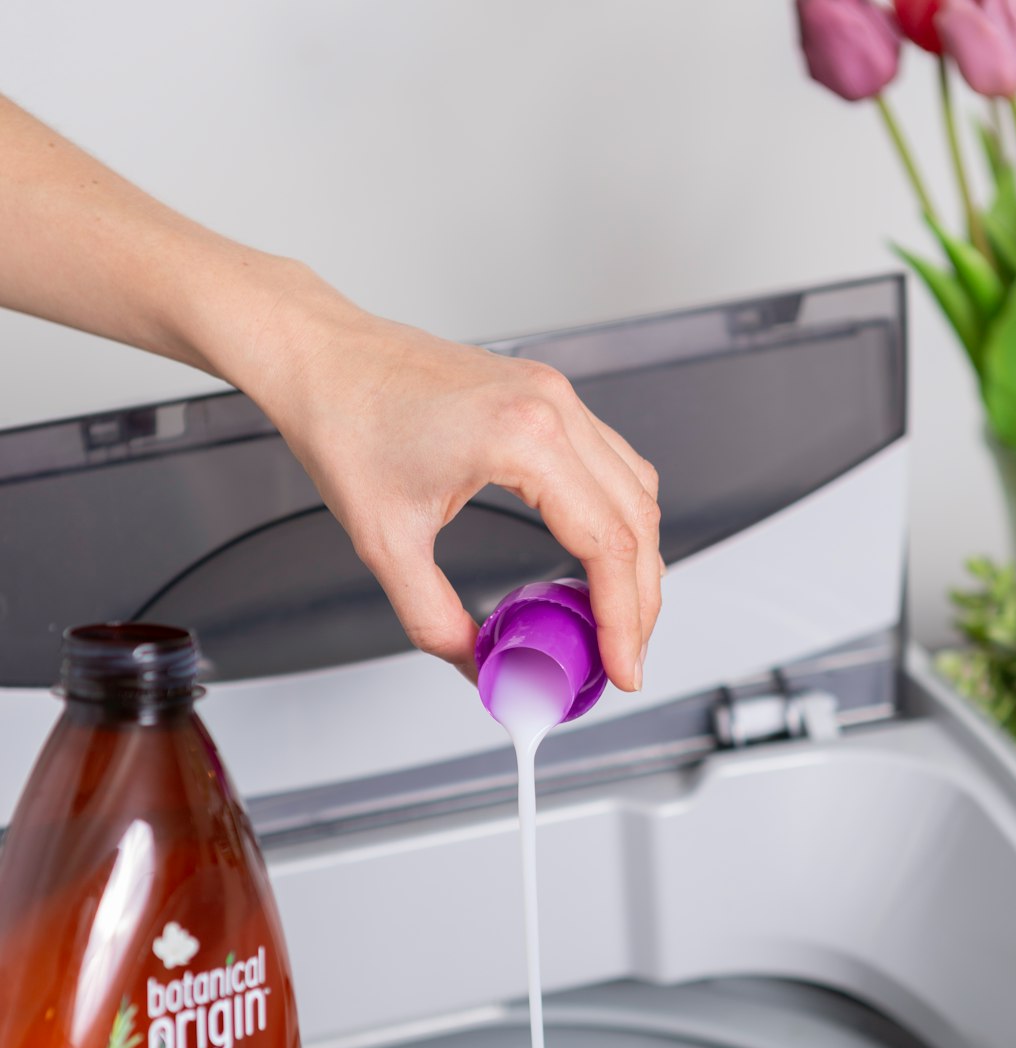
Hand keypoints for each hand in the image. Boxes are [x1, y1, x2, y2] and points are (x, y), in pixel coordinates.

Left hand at [237, 270, 662, 690]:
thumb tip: (481, 666)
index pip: (608, 545)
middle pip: (637, 522)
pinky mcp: (546, 396)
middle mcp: (554, 408)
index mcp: (525, 438)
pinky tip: (599, 558)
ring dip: (637, 561)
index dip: (623, 620)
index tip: (621, 668)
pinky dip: (618, 519)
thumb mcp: (386, 543)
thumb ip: (436, 620)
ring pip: (636, 491)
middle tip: (622, 659)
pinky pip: (612, 464)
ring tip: (617, 620)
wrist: (322, 358)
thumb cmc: (345, 421)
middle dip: (639, 603)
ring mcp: (556, 396)